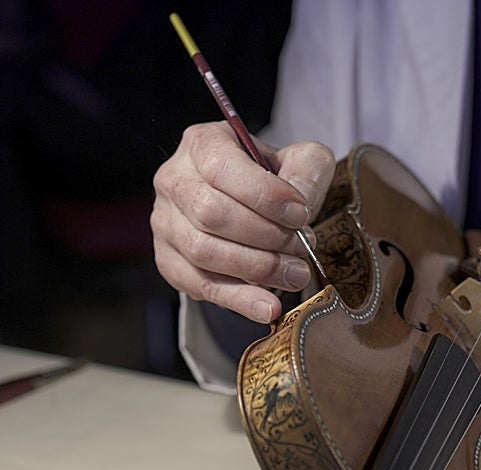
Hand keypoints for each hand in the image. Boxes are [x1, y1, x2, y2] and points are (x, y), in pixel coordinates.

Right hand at [151, 122, 334, 321]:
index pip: (223, 168)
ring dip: (256, 269)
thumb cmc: (271, 180)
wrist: (248, 207)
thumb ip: (308, 171)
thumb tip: (299, 206)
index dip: (264, 196)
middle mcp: (174, 180)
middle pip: (211, 213)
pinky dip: (239, 300)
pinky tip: (269, 308)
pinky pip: (202, 286)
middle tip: (302, 249)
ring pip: (204, 252)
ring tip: (295, 275)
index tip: (300, 215)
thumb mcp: (299, 161)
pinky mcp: (169, 261)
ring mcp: (165, 223)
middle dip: (264, 236)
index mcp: (201, 145)